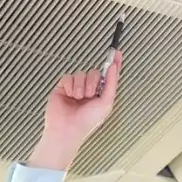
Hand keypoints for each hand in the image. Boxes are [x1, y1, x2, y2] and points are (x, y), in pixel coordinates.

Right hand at [27, 51, 122, 170]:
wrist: (68, 128)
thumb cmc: (88, 121)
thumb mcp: (106, 103)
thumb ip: (112, 83)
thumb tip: (114, 67)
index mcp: (101, 94)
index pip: (108, 76)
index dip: (114, 64)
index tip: (118, 53)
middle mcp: (89, 90)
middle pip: (94, 72)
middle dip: (93, 83)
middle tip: (90, 96)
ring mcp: (76, 87)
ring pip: (81, 74)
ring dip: (81, 87)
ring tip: (78, 99)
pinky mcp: (63, 87)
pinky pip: (69, 76)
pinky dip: (70, 86)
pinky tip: (70, 96)